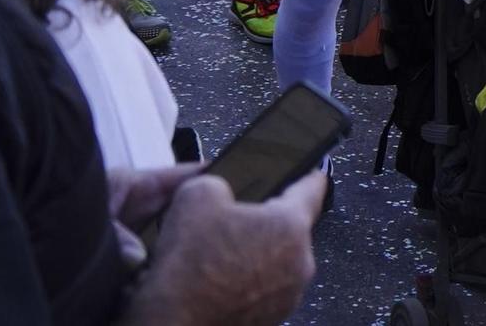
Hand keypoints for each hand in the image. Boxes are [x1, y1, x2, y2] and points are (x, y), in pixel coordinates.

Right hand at [118, 171, 325, 325]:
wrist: (173, 323)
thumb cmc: (190, 269)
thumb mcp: (196, 196)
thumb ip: (220, 182)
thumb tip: (221, 192)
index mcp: (289, 225)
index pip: (312, 190)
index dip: (309, 176)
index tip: (312, 174)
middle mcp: (299, 262)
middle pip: (290, 229)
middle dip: (264, 223)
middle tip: (232, 224)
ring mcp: (287, 295)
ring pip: (277, 260)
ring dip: (255, 255)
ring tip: (219, 257)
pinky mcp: (271, 317)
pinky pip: (265, 288)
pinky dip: (247, 282)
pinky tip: (218, 281)